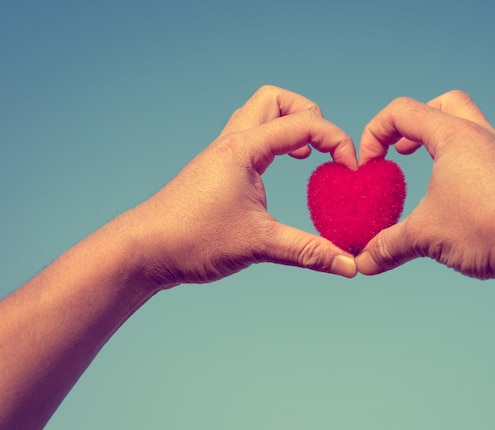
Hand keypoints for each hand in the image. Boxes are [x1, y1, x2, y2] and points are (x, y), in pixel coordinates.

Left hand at [126, 85, 357, 285]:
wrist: (144, 251)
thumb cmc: (191, 240)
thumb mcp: (258, 245)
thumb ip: (308, 252)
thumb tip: (348, 266)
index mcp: (244, 148)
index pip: (303, 124)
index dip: (337, 141)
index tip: (350, 170)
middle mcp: (232, 142)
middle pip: (276, 99)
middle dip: (308, 114)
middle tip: (322, 148)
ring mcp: (222, 153)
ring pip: (259, 115)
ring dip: (288, 126)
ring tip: (305, 156)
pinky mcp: (217, 169)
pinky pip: (251, 138)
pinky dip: (273, 144)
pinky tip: (279, 171)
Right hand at [355, 90, 494, 278]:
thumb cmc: (483, 226)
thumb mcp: (424, 235)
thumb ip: (388, 246)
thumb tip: (363, 263)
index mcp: (454, 137)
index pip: (403, 112)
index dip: (375, 133)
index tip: (370, 166)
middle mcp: (483, 138)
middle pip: (447, 104)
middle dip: (418, 122)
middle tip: (403, 149)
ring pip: (472, 132)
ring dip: (444, 149)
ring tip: (430, 179)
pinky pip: (488, 160)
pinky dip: (465, 171)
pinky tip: (459, 203)